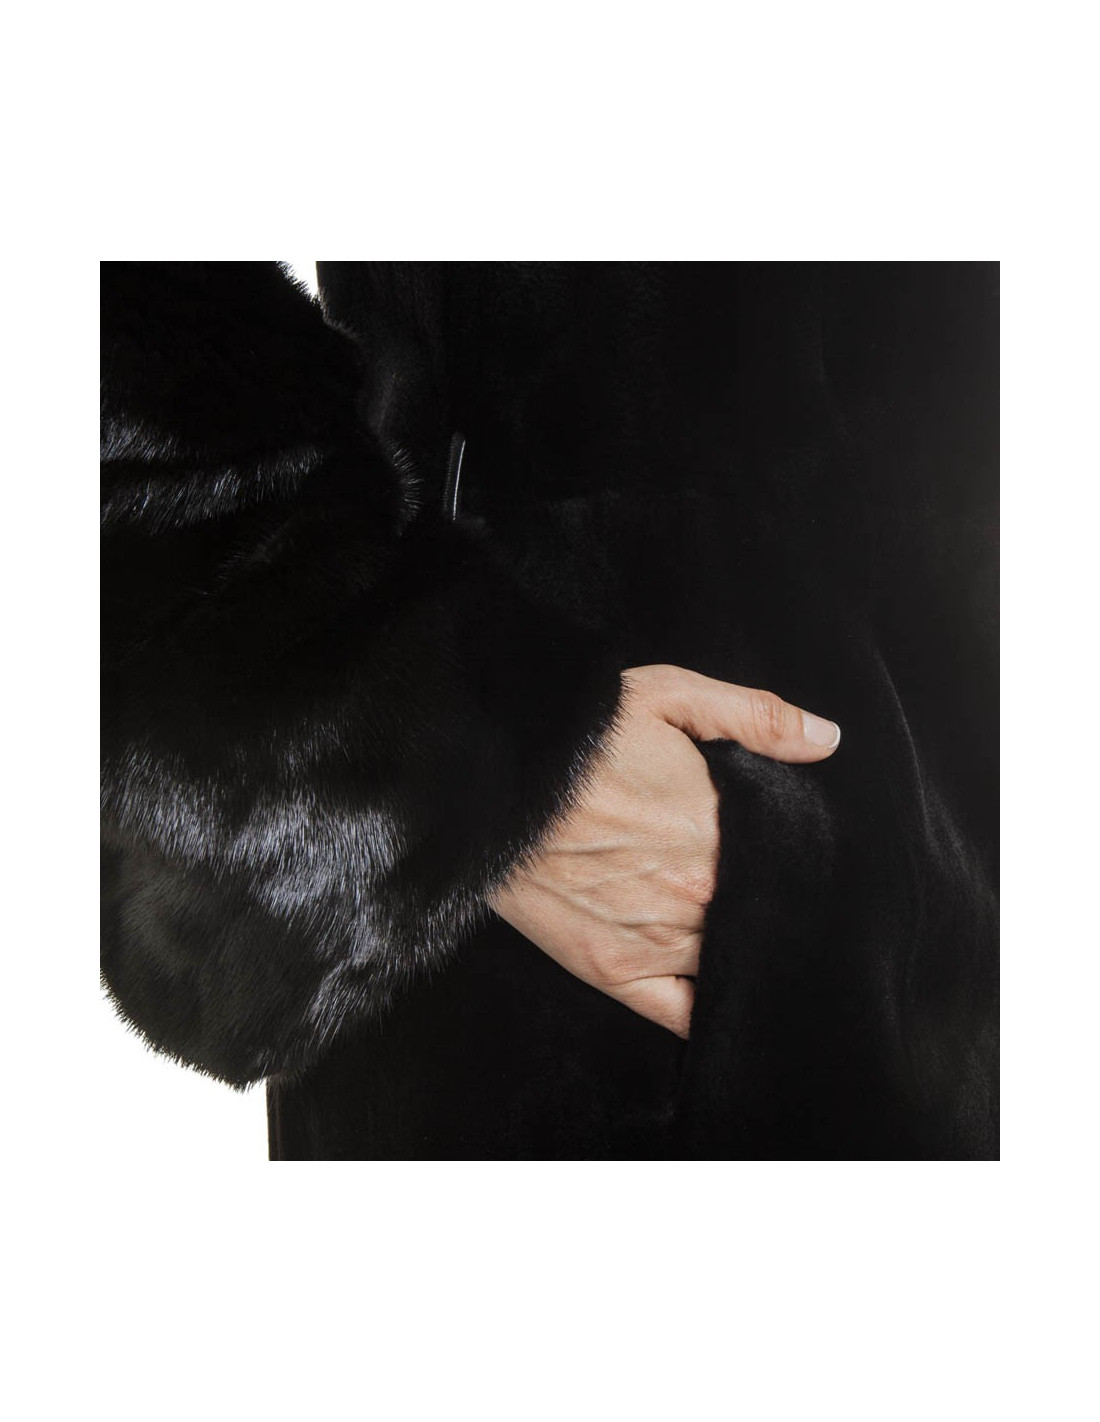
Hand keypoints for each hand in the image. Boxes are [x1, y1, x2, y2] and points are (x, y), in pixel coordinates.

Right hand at [488, 664, 840, 1037]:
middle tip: (774, 898)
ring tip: (753, 943)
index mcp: (717, 832)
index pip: (786, 867)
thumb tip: (826, 740)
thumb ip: (754, 716)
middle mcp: (695, 895)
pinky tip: (724, 1002)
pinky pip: (681, 1014)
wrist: (488, 777)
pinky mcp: (611, 970)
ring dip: (743, 954)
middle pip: (760, 917)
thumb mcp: (666, 695)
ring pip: (728, 964)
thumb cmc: (577, 735)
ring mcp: (654, 940)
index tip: (797, 861)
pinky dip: (708, 1013)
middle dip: (772, 908)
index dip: (796, 865)